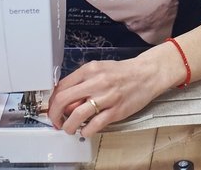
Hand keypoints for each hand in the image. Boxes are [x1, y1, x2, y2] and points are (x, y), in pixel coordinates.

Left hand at [48, 54, 168, 136]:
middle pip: (63, 100)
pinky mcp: (116, 111)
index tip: (53, 109)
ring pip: (76, 115)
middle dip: (54, 115)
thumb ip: (83, 81)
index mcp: (90, 69)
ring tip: (69, 129)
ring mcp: (107, 97)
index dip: (52, 102)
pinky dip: (85, 131)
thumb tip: (66, 101)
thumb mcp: (100, 69)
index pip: (61, 87)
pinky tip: (86, 130)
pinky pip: (94, 125)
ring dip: (68, 126)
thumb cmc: (124, 73)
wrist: (148, 74)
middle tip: (56, 121)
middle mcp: (96, 82)